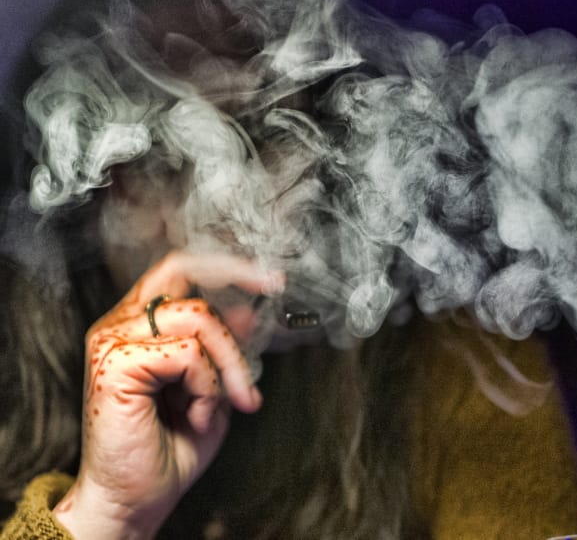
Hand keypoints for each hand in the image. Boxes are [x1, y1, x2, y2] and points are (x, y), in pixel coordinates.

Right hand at [52, 251, 283, 539]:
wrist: (136, 500)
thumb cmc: (169, 449)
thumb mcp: (213, 389)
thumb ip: (225, 349)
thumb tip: (249, 310)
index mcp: (138, 326)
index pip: (178, 270)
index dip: (225, 265)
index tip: (271, 279)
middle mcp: (120, 325)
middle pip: (183, 271)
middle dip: (236, 275)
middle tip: (274, 287)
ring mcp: (113, 341)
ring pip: (199, 316)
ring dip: (229, 362)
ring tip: (230, 401)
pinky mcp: (115, 363)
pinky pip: (188, 352)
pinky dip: (208, 384)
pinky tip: (197, 414)